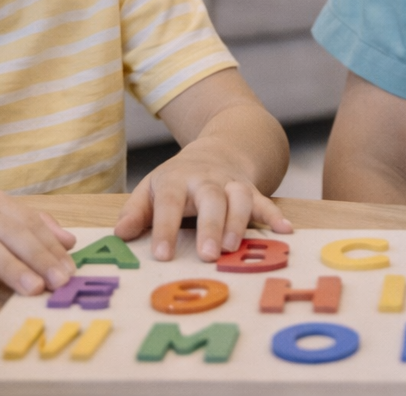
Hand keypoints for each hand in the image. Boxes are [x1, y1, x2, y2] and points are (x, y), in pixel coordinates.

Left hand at [114, 137, 292, 261]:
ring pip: (239, 197)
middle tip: (208, 255)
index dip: (164, 228)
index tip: (161, 255)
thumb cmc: (177, 181)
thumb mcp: (150, 190)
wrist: (217, 150)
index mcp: (175, 180)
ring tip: (234, 248)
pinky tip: (285, 231)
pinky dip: (275, 214)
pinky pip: (265, 200)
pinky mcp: (251, 189)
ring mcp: (231, 183)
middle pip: (209, 198)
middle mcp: (205, 180)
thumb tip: (121, 234)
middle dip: (210, 226)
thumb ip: (135, 212)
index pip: (168, 203)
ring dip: (239, 221)